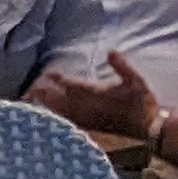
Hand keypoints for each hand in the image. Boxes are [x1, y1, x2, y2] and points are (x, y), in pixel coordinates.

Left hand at [27, 59, 153, 136]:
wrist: (146, 127)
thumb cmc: (142, 102)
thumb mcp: (136, 80)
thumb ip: (122, 66)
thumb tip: (111, 51)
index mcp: (100, 94)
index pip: (75, 86)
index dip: (60, 80)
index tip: (48, 74)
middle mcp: (91, 108)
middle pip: (63, 102)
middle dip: (47, 95)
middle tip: (31, 89)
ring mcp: (90, 119)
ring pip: (64, 113)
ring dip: (49, 107)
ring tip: (36, 102)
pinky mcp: (91, 126)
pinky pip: (70, 122)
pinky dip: (58, 117)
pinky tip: (51, 117)